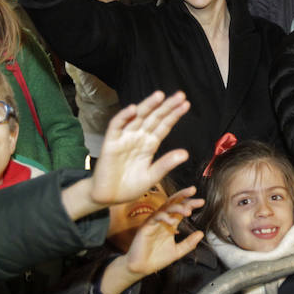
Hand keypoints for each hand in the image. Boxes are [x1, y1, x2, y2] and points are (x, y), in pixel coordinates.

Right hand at [91, 91, 190, 205]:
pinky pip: (116, 126)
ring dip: (147, 106)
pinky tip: (133, 109)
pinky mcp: (111, 143)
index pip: (164, 126)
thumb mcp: (151, 176)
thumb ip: (166, 164)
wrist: (108, 197)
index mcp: (149, 144)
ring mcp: (124, 138)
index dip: (174, 115)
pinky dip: (123, 117)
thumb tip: (185, 153)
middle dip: (166, 106)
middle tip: (180, 95)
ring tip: (160, 95)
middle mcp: (138, 137)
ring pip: (137, 117)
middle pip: (154, 118)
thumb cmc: (129, 186)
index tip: (186, 105)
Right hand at [123, 187, 204, 276]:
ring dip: (177, 207)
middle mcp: (162, 220)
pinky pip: (155, 217)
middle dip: (183, 196)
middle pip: (173, 203)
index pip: (181, 209)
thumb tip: (201, 234)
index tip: (201, 202)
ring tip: (188, 211)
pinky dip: (164, 218)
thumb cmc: (156, 259)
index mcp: (169, 224)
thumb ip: (189, 243)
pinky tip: (173, 222)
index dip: (190, 204)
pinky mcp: (145, 227)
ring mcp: (153, 222)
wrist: (142, 268)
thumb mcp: (177, 251)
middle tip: (193, 191)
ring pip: (165, 208)